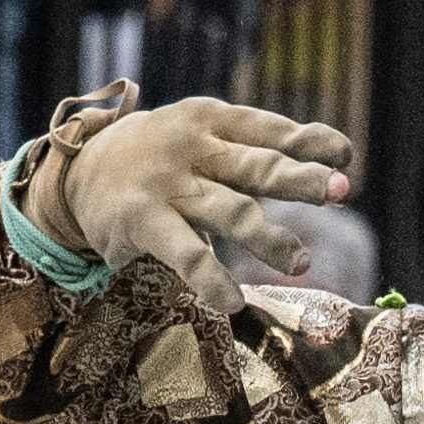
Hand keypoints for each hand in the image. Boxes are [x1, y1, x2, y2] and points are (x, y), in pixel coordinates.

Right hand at [38, 90, 352, 311]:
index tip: (345, 156)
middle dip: (299, 179)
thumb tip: (335, 168)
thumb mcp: (206, 141)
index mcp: (210, 121)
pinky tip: (233, 303)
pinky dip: (212, 281)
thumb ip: (259, 152)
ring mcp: (166, 185)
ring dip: (268, 239)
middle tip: (340, 193)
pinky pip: (186, 255)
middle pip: (255, 166)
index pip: (267, 129)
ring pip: (230, 212)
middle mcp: (191, 147)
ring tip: (300, 263)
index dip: (308, 141)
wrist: (77, 175)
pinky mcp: (142, 222)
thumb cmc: (164, 159)